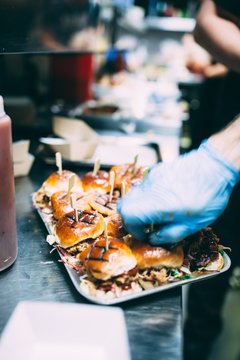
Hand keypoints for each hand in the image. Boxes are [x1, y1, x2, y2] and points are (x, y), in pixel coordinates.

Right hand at [118, 141, 238, 244]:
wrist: (215, 166)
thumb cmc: (208, 196)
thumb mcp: (193, 225)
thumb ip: (169, 235)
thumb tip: (154, 239)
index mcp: (158, 204)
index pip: (128, 216)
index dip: (133, 229)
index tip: (146, 234)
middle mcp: (150, 189)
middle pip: (124, 204)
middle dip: (131, 219)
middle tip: (145, 226)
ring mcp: (152, 178)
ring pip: (133, 195)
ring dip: (140, 208)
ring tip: (157, 214)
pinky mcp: (157, 171)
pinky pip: (144, 187)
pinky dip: (147, 197)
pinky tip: (164, 200)